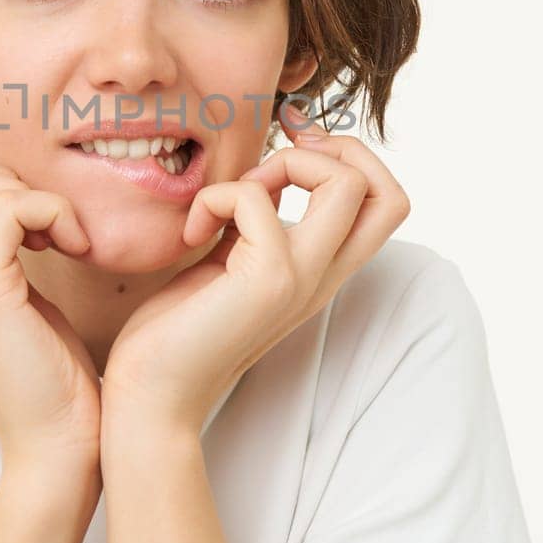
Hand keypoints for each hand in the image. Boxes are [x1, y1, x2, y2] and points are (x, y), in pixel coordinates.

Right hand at [0, 117, 101, 473]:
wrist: (58, 447)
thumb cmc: (50, 376)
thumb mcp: (15, 299)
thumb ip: (0, 252)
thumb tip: (18, 199)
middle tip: (40, 214)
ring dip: (19, 187)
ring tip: (56, 232)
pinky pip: (8, 209)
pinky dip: (50, 211)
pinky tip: (73, 246)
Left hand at [100, 105, 411, 433]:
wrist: (152, 393)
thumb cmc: (180, 327)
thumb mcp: (233, 259)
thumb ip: (258, 221)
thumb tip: (266, 174)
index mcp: (321, 271)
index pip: (386, 204)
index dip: (350, 160)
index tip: (290, 152)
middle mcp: (324, 276)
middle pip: (390, 193)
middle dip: (339, 149)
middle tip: (278, 161)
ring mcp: (302, 278)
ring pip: (348, 185)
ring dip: (285, 163)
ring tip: (236, 194)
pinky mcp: (267, 279)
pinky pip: (255, 197)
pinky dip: (217, 195)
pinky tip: (194, 232)